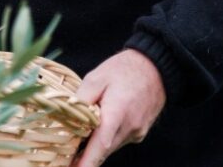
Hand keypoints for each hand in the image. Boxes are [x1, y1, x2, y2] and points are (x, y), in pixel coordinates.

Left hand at [71, 49, 165, 166]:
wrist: (157, 66)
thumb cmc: (125, 69)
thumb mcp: (97, 77)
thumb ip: (81, 98)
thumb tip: (66, 115)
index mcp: (117, 113)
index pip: (100, 146)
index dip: (86, 163)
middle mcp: (129, 128)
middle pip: (102, 150)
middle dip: (84, 156)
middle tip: (65, 155)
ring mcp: (136, 132)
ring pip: (110, 147)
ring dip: (96, 145)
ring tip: (82, 133)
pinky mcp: (140, 132)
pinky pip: (119, 140)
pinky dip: (107, 138)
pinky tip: (101, 124)